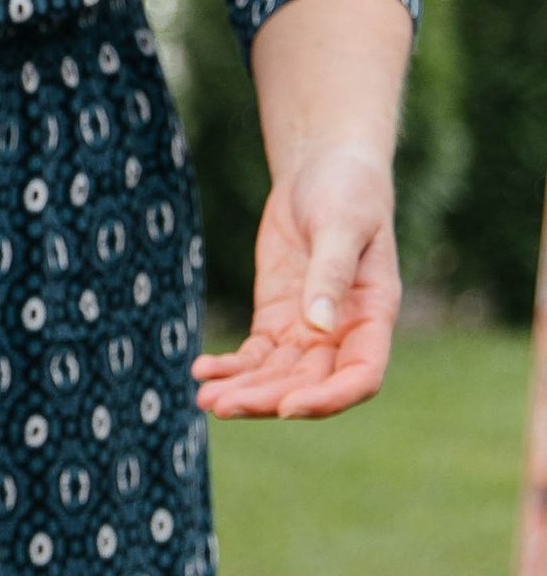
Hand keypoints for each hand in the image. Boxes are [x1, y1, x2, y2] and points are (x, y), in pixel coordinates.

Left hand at [194, 140, 398, 418]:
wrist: (323, 167)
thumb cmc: (347, 191)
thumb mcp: (341, 225)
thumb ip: (331, 274)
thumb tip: (318, 326)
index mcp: (374, 315)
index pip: (360, 376)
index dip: (328, 399)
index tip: (288, 408)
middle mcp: (343, 332)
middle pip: (308, 384)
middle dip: (266, 399)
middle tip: (221, 405)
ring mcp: (308, 328)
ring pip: (277, 376)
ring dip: (243, 390)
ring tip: (203, 397)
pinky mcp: (278, 318)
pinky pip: (255, 356)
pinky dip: (231, 367)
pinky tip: (201, 370)